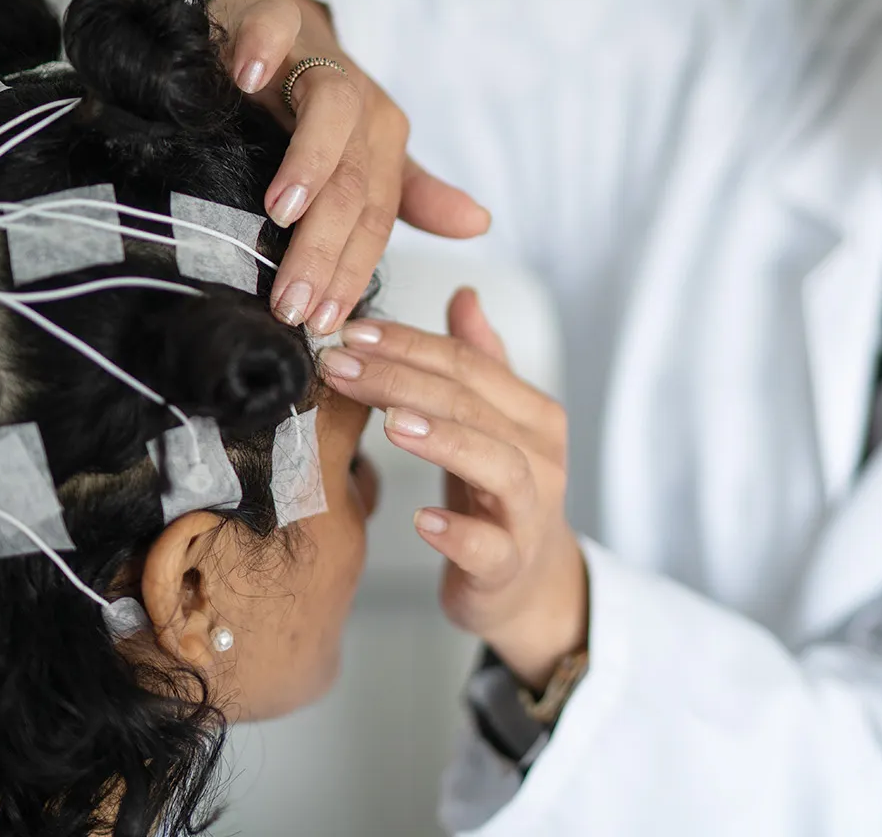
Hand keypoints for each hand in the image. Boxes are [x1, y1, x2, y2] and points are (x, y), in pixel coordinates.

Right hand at [209, 0, 490, 332]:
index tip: (323, 325)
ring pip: (330, 111)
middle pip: (352, 182)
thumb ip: (410, 194)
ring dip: (309, 161)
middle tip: (293, 302)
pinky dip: (263, 50)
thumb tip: (479, 225)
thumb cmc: (317, 100)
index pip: (374, 219)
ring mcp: (318, 60)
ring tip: (281, 210)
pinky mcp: (273, 17)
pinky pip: (273, 27)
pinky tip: (245, 78)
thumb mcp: (364, 152)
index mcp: (381, 143)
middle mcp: (359, 106)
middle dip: (325, 246)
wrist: (279, 17)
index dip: (352, 273)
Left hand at [318, 289, 587, 689]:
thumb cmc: (496, 497)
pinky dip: (458, 534)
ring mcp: (530, 512)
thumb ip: (479, 362)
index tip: (351, 333)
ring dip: (442, 440)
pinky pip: (490, 547)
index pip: (468, 364)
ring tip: (391, 425)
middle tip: (341, 366)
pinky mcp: (510, 565)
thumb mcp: (489, 425)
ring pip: (496, 465)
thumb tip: (465, 294)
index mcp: (531, 414)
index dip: (409, 344)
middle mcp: (540, 456)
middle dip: (402, 380)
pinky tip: (421, 521)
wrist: (527, 586)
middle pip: (472, 404)